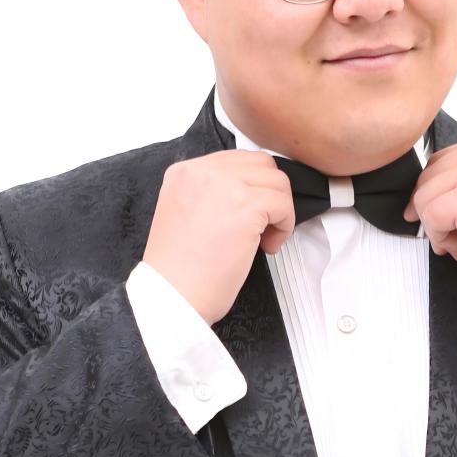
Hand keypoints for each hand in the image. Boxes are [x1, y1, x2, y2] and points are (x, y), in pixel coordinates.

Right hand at [142, 150, 294, 324]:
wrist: (172, 296)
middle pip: (261, 164)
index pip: (237, 160)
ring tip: (263, 239)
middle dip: (269, 194)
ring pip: (277, 181)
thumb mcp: (185, 213)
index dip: (252, 188)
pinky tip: (266, 246)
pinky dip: (284, 226)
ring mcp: (224, 185)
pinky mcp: (245, 206)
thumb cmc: (179, 270)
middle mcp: (202, 171)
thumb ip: (210, 195)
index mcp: (184, 172)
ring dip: (279, 210)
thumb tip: (249, 192)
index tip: (248, 215)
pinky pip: (283, 203)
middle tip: (261, 226)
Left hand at [402, 136, 456, 296]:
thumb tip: (439, 194)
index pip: (447, 159)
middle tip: (446, 237)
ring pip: (425, 196)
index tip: (431, 214)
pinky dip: (440, 239)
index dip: (434, 190)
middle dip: (430, 209)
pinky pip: (431, 216)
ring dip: (436, 228)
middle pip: (431, 175)